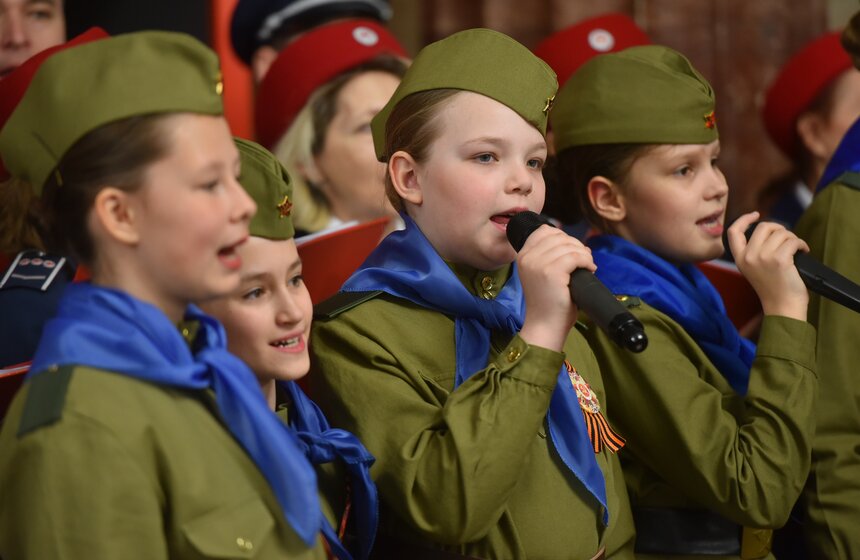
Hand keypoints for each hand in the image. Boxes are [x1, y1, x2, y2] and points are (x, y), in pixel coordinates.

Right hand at [517, 225, 595, 350]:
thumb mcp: (543, 274)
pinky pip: (575, 256)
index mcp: (522, 256)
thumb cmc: (548, 303)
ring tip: (588, 266)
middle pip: (558, 236)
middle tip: (584, 261)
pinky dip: (587, 261)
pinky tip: (590, 270)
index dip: (563, 237)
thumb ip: (552, 257)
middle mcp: (527, 257)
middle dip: (576, 245)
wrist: (545, 326)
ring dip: (584, 254)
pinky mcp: (551, 272)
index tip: (572, 251)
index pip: (544, 231)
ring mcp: (538, 264)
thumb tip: (581, 244)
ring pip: (569, 245)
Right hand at [726, 212, 808, 320]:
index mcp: (740, 259)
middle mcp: (748, 256)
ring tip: (797, 249)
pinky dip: (801, 244)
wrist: (782, 307)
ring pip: (781, 233)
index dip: (744, 219)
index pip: (733, 232)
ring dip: (793, 238)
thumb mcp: (755, 269)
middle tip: (787, 239)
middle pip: (764, 227)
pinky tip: (804, 251)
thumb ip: (755, 251)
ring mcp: (762, 258)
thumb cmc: (774, 289)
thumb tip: (772, 229)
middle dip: (779, 229)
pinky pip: (793, 241)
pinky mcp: (779, 260)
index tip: (756, 214)